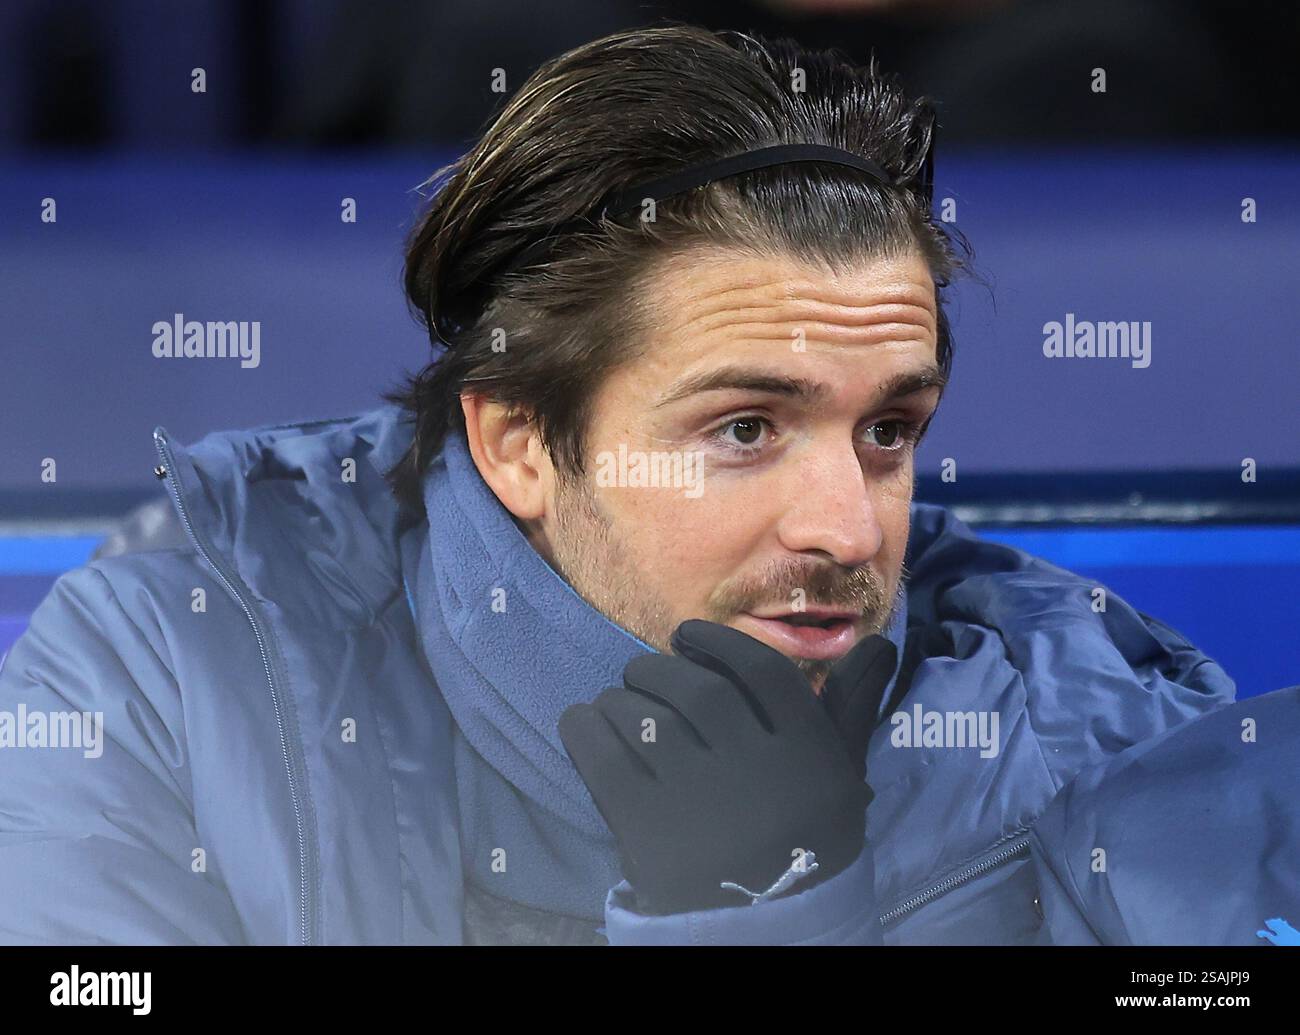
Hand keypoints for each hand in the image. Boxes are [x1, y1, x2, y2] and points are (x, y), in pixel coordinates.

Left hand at [559, 619, 894, 914]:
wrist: (767, 929)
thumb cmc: (804, 840)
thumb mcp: (837, 775)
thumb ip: (850, 705)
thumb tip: (879, 641)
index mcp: (808, 758)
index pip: (764, 674)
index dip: (719, 642)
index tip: (688, 635)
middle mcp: (756, 776)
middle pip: (700, 692)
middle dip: (662, 670)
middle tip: (644, 672)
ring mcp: (698, 804)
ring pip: (650, 720)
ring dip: (622, 699)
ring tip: (618, 702)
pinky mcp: (646, 833)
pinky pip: (603, 758)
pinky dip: (586, 729)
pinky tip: (584, 722)